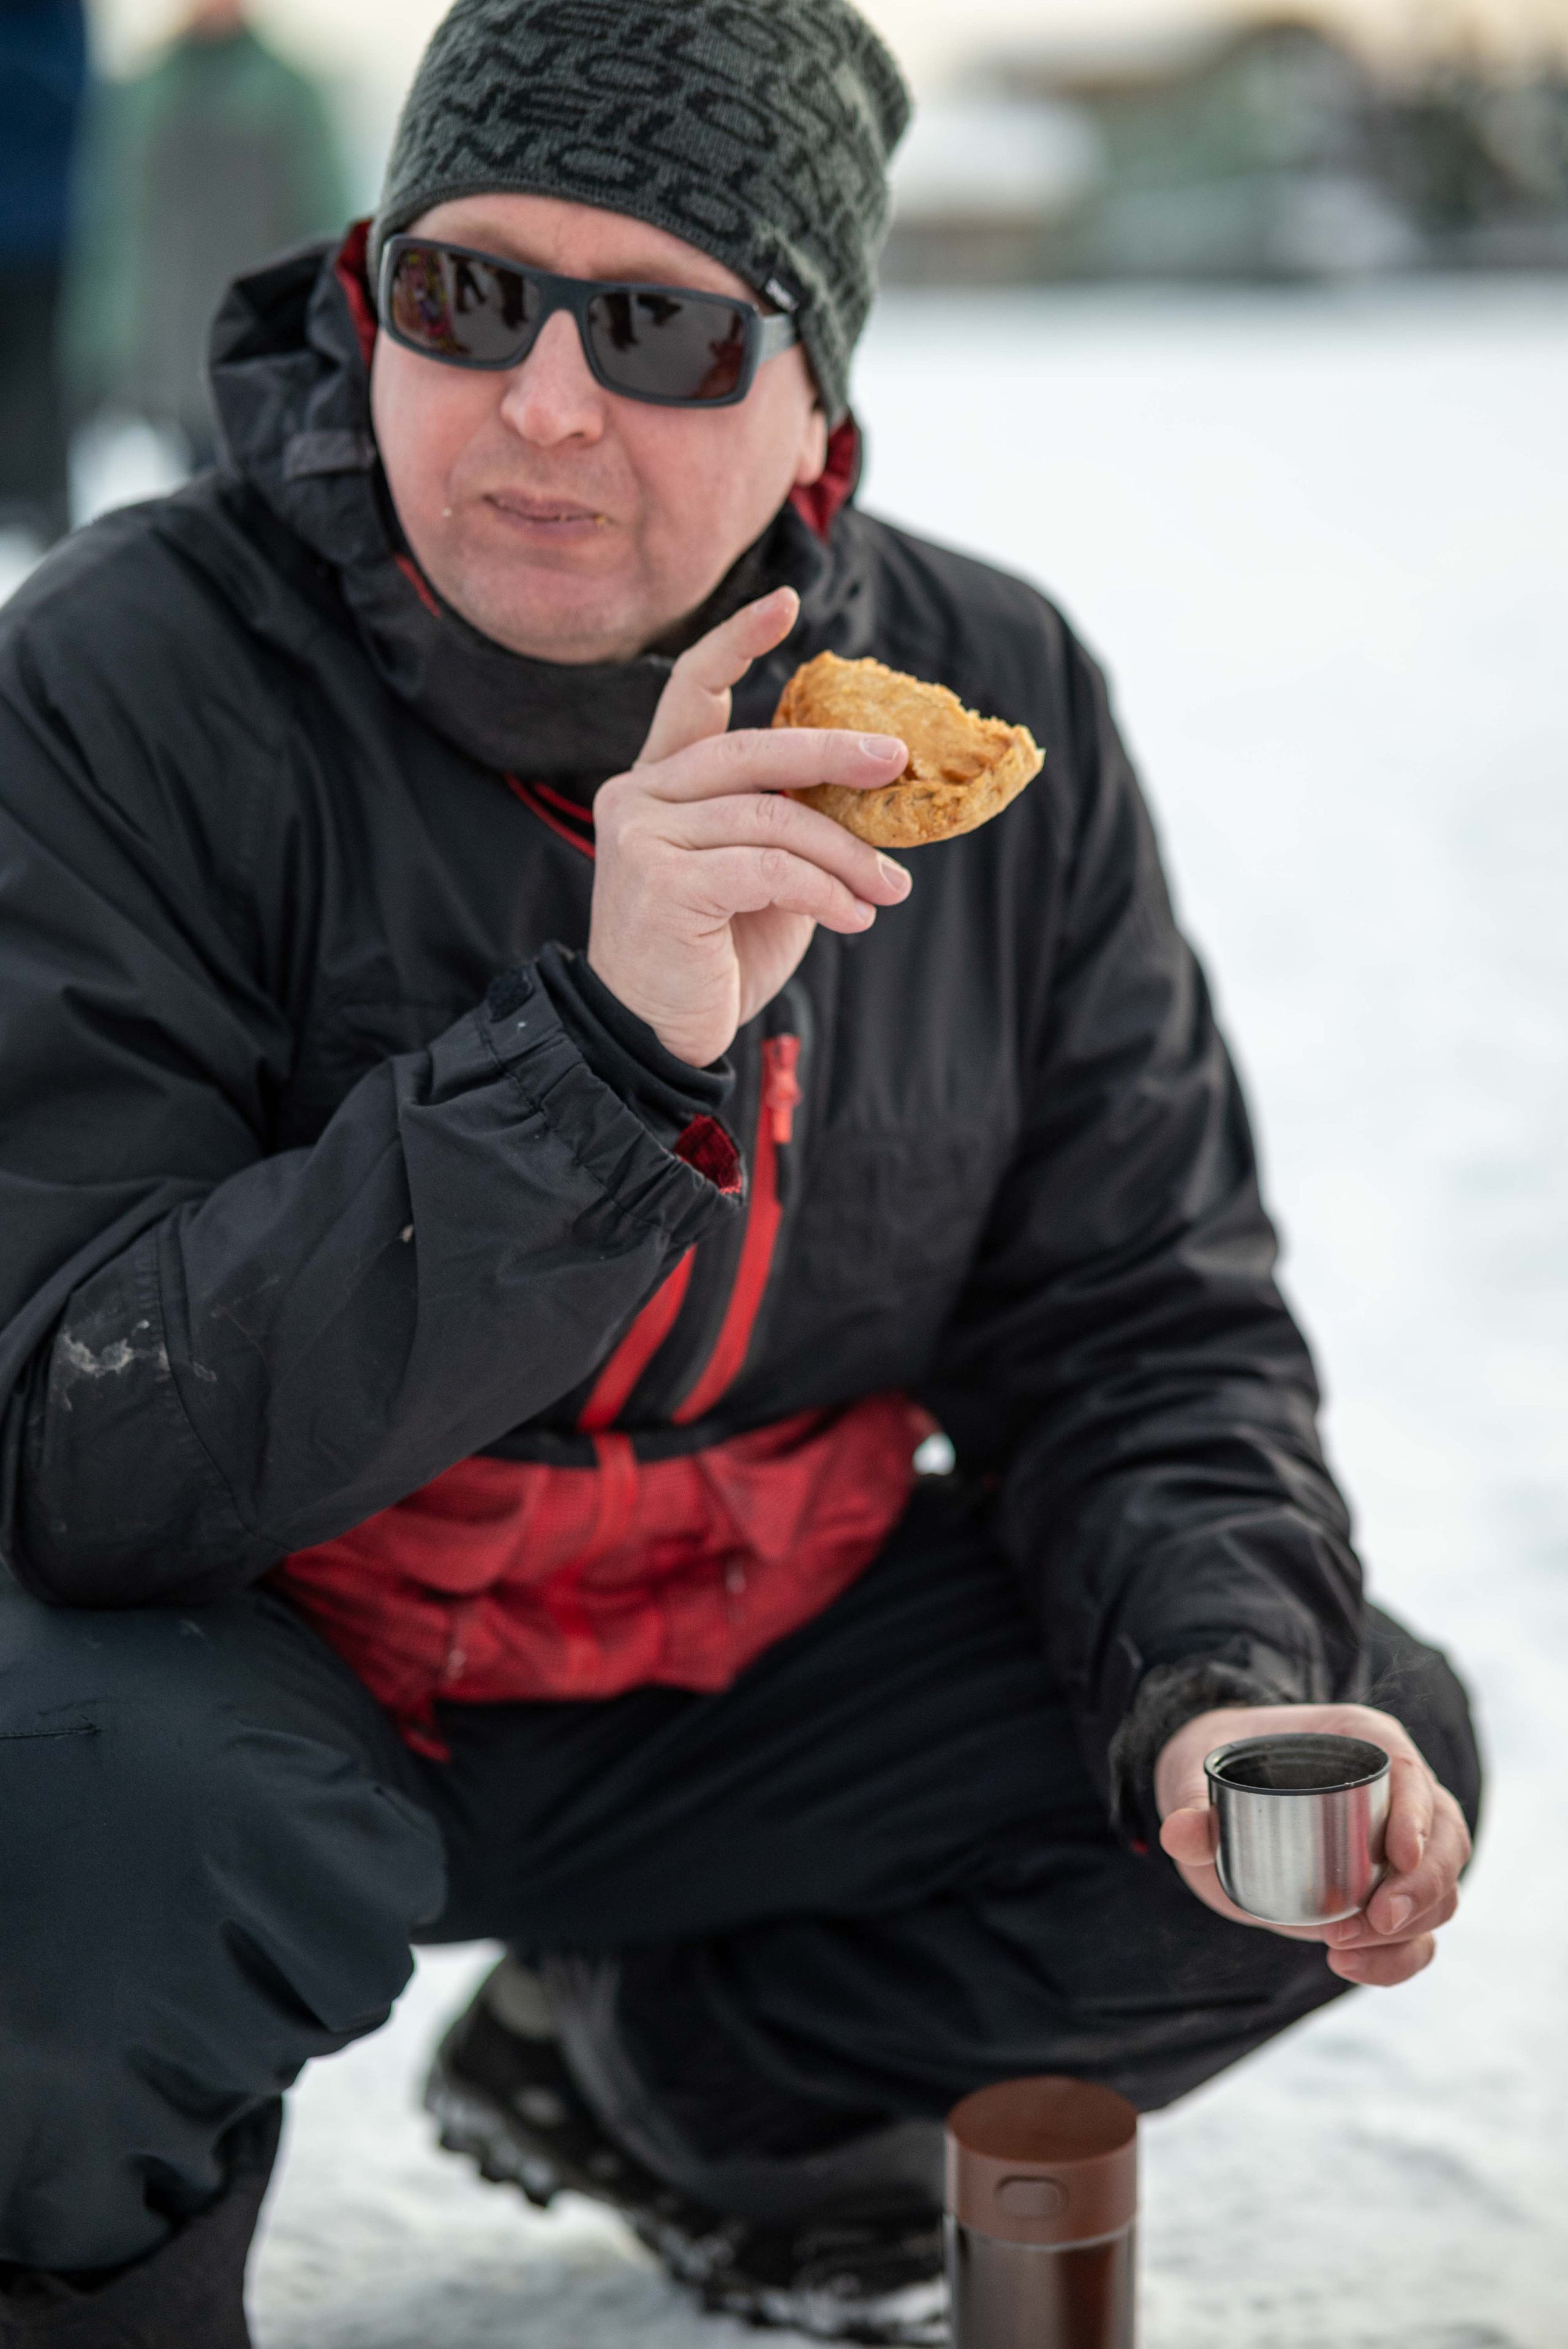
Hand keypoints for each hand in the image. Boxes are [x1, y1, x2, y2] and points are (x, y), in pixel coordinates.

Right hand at [588, 587, 911, 1065]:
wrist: (654, 1038)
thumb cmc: (710, 959)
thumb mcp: (762, 882)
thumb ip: (790, 829)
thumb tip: (869, 795)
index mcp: (658, 784)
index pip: (690, 692)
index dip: (736, 643)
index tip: (785, 602)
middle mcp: (638, 797)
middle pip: (750, 749)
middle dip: (833, 752)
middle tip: (897, 763)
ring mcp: (641, 837)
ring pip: (772, 817)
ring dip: (846, 854)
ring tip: (887, 890)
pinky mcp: (660, 882)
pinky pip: (768, 868)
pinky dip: (825, 890)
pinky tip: (854, 918)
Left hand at [1156, 1702, 1470, 1986]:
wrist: (1216, 1801)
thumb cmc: (1220, 1766)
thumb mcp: (1197, 1774)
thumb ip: (1189, 1804)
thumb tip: (1180, 1834)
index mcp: (1362, 1742)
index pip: (1410, 1772)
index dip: (1417, 1814)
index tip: (1400, 1855)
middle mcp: (1396, 1794)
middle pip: (1445, 1838)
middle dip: (1422, 1886)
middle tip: (1376, 1918)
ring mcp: (1396, 1850)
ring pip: (1441, 1890)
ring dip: (1409, 1928)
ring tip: (1339, 1947)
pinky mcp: (1382, 1897)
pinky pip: (1417, 1934)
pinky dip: (1399, 1958)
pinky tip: (1350, 1967)